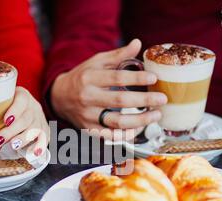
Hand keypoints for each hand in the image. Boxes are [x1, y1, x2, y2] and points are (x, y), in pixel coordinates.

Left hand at [0, 87, 49, 155]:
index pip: (21, 101)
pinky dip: (39, 146)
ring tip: (13, 145)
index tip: (5, 120)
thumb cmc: (6, 106)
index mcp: (22, 95)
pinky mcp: (44, 131)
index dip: (14, 110)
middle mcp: (33, 107)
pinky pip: (44, 139)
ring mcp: (39, 119)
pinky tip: (34, 152)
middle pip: (26, 119)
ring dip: (23, 139)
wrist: (26, 107)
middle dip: (12, 131)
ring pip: (35, 130)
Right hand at [50, 39, 166, 139]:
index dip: (136, 78)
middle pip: (119, 101)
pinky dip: (126, 135)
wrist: (59, 97)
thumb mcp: (96, 62)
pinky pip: (110, 136)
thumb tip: (138, 43)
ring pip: (116, 122)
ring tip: (156, 115)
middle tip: (162, 99)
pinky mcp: (89, 129)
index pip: (116, 78)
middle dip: (144, 100)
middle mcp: (87, 98)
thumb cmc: (83, 77)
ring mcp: (87, 116)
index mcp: (89, 78)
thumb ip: (118, 55)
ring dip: (140, 121)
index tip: (154, 78)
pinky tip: (139, 128)